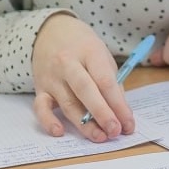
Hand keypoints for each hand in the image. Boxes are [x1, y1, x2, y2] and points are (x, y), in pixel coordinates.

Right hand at [31, 14, 134, 141]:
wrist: (52, 32)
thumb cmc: (83, 47)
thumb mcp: (102, 56)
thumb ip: (111, 83)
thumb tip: (121, 114)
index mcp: (89, 52)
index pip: (105, 80)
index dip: (118, 104)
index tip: (128, 123)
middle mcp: (67, 63)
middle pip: (85, 91)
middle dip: (102, 113)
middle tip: (115, 131)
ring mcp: (52, 76)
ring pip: (67, 103)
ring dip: (84, 124)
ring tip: (99, 137)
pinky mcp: (39, 88)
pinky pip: (40, 107)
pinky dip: (48, 121)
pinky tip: (60, 132)